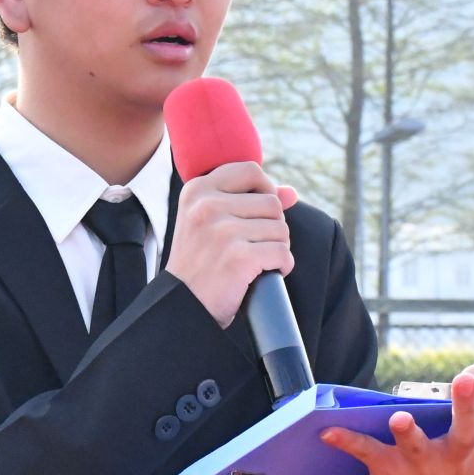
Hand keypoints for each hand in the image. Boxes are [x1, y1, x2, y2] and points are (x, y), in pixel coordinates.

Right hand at [163, 161, 298, 327]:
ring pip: (281, 229)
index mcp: (198, 190)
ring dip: (277, 247)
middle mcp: (207, 206)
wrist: (182, 304)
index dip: (265, 189)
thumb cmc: (200, 262)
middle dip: (273, 226)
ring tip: (256, 260)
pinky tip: (264, 273)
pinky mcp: (239, 257)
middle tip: (254, 245)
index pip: (250, 170)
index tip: (259, 212)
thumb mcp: (211, 221)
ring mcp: (223, 231)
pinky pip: (282, 253)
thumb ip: (249, 201)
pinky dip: (282, 266)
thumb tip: (291, 192)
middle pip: (272, 203)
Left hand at [319, 365, 473, 474]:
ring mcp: (422, 465)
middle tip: (463, 381)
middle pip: (465, 429)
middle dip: (465, 406)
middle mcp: (454, 454)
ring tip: (399, 416)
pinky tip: (326, 431)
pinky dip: (346, 441)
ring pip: (416, 446)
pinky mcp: (388, 470)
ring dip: (407, 432)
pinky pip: (366, 454)